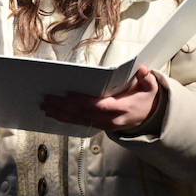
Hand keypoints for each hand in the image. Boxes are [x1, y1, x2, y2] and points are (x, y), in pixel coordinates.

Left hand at [41, 66, 162, 132]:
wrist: (147, 117)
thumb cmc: (144, 99)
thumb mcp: (150, 88)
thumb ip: (146, 79)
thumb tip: (142, 70)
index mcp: (122, 108)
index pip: (100, 106)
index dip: (83, 101)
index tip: (68, 94)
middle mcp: (111, 119)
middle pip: (84, 114)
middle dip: (65, 107)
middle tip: (47, 99)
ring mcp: (103, 125)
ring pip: (79, 120)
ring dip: (60, 114)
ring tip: (44, 106)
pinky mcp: (97, 126)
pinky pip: (79, 123)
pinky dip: (64, 119)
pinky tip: (52, 114)